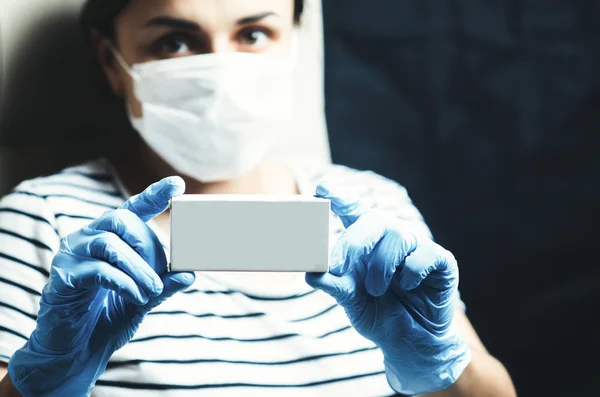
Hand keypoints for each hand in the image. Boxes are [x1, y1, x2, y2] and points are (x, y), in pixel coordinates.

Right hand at [8, 177, 194, 396]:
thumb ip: (163, 285)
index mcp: (109, 237)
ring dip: (139, 269)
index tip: (177, 185)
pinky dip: (124, 283)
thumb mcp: (143, 299)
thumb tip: (190, 273)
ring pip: (110, 244)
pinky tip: (136, 297)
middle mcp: (88, 238)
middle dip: (147, 246)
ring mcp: (72, 255)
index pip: (133, 209)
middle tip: (160, 274)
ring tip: (151, 291)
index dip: (155, 195)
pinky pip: (98, 270)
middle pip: (121, 220)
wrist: (76, 351)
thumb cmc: (108, 317)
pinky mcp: (63, 276)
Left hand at [306, 184, 469, 395]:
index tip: (322, 189)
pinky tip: (407, 287)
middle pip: (373, 219)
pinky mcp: (440, 261)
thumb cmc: (378, 314)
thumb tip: (309, 273)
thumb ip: (332, 284)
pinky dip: (411, 272)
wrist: (409, 343)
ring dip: (381, 265)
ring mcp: (416, 247)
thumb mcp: (350, 300)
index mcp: (366, 242)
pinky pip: (425, 253)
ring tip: (375, 290)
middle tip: (338, 265)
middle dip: (353, 241)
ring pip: (397, 234)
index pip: (353, 211)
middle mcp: (390, 238)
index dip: (339, 198)